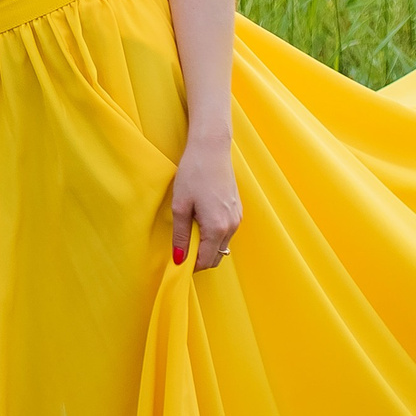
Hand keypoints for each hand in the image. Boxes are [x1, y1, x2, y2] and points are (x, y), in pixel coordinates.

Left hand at [169, 135, 242, 271]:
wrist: (211, 149)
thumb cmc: (193, 174)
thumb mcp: (180, 206)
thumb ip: (180, 235)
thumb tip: (179, 259)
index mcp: (217, 228)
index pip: (206, 261)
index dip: (191, 266)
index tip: (177, 262)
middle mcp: (232, 226)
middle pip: (217, 256)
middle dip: (200, 258)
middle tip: (181, 249)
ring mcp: (237, 218)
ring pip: (222, 245)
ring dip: (207, 246)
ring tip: (189, 231)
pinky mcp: (238, 210)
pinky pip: (227, 233)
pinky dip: (214, 235)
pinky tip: (200, 221)